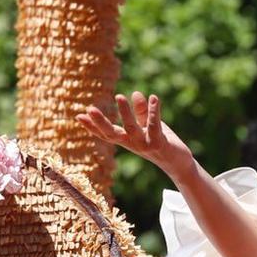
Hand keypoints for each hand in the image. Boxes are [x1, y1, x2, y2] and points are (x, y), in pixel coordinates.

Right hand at [77, 91, 194, 177]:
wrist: (178, 163)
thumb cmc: (160, 143)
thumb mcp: (147, 126)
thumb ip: (141, 112)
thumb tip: (135, 93)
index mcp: (126, 140)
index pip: (106, 134)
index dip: (92, 126)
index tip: (78, 116)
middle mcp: (132, 144)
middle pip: (113, 134)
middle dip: (100, 122)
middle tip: (89, 108)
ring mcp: (145, 145)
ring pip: (132, 128)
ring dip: (125, 113)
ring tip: (120, 96)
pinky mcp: (159, 143)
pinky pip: (155, 125)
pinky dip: (153, 111)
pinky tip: (154, 97)